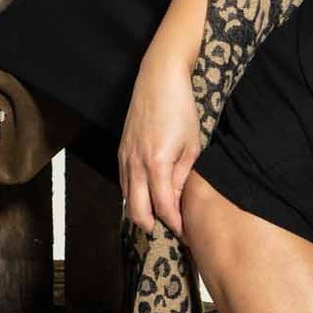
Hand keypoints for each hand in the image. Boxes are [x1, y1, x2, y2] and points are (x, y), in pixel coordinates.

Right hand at [118, 40, 202, 237]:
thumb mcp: (192, 145)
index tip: (186, 232)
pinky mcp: (121, 151)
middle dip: (153, 226)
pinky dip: (133, 196)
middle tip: (170, 231)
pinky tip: (147, 197)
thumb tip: (177, 202)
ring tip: (160, 218)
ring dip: (141, 212)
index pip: (164, 208)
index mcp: (157, 164)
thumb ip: (182, 177)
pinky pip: (123, 183)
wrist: (159, 79)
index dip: (175, 224)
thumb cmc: (181, 109)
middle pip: (137, 212)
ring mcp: (124, 158)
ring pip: (126, 199)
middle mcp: (135, 164)